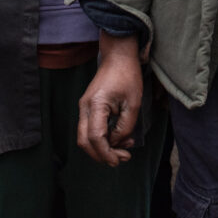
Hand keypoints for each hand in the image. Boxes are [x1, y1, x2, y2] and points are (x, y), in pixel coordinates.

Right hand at [77, 34, 142, 166]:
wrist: (118, 57)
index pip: (95, 138)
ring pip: (85, 137)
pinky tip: (119, 139)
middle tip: (122, 158)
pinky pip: (90, 129)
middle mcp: (84, 108)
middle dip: (102, 155)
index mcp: (95, 105)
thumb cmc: (127, 76)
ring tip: (124, 149)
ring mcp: (84, 108)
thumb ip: (125, 127)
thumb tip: (117, 143)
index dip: (106, 153)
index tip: (119, 160)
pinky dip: (102, 139)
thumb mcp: (133, 103)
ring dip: (102, 148)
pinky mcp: (88, 108)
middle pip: (84, 142)